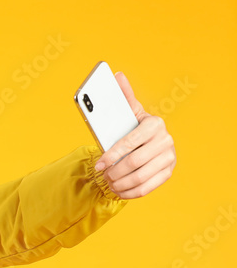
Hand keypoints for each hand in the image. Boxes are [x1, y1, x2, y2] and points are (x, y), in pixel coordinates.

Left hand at [94, 71, 175, 198]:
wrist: (148, 144)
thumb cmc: (132, 128)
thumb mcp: (128, 113)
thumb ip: (122, 97)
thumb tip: (116, 75)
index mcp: (155, 124)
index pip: (130, 143)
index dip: (112, 155)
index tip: (98, 164)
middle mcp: (166, 140)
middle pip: (135, 162)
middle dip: (115, 171)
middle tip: (104, 175)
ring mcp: (169, 158)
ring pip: (140, 177)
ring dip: (120, 183)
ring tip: (109, 182)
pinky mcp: (168, 173)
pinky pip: (146, 188)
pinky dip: (129, 192)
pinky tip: (119, 190)